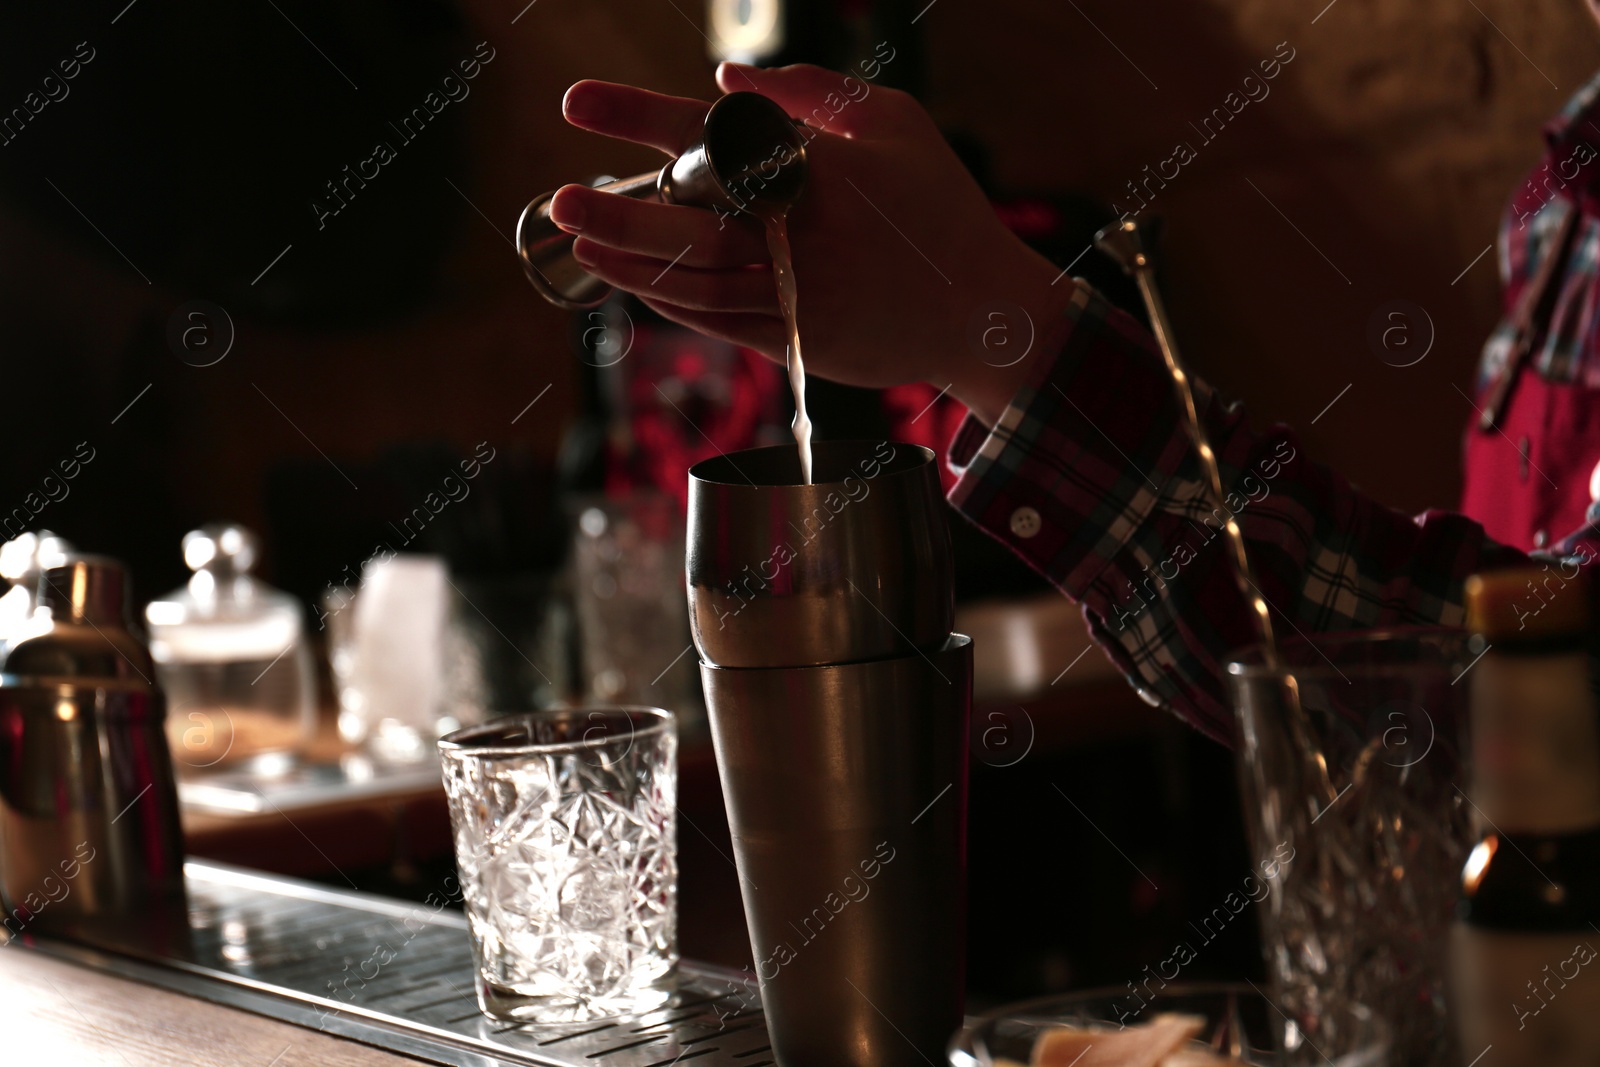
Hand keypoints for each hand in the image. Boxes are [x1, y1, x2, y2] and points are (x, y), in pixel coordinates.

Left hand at [553, 63, 1073, 426]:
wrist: (985, 315)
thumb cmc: (940, 210)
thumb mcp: (894, 123)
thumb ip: (809, 92)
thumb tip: (723, 73)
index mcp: (824, 172)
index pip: (713, 135)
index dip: (638, 115)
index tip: (577, 102)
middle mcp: (805, 238)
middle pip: (689, 227)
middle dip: (615, 213)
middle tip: (560, 198)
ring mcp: (800, 298)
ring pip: (693, 284)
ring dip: (630, 264)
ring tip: (582, 240)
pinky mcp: (798, 343)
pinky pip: (717, 322)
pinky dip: (670, 301)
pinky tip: (636, 281)